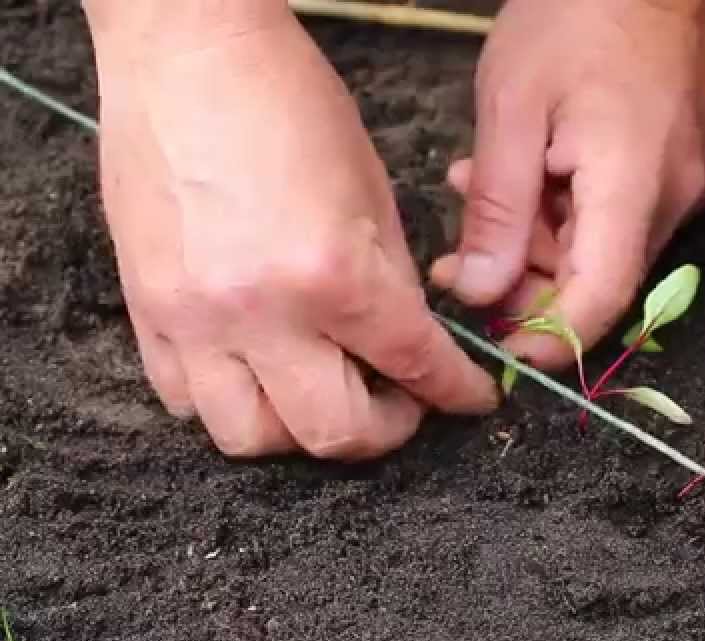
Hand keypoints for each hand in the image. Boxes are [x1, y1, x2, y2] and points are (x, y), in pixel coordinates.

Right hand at [87, 1, 497, 459]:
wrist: (187, 51)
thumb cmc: (289, 101)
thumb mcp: (375, 191)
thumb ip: (393, 284)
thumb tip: (409, 344)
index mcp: (333, 276)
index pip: (415, 367)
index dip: (457, 393)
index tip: (471, 398)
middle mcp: (260, 315)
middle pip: (332, 433)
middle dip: (385, 431)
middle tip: (402, 405)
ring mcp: (193, 321)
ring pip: (250, 437)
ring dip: (301, 431)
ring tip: (326, 393)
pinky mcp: (145, 311)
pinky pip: (186, 399)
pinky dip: (232, 402)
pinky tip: (260, 372)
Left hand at [429, 0, 704, 368]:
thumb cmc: (573, 18)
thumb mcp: (511, 112)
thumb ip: (497, 212)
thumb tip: (478, 292)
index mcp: (631, 186)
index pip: (602, 299)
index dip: (552, 340)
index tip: (502, 353)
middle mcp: (670, 201)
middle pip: (599, 282)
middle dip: (525, 287)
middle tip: (455, 265)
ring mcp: (679, 187)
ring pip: (602, 252)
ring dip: (536, 244)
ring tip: (472, 195)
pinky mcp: (674, 171)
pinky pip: (614, 218)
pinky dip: (563, 215)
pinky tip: (519, 179)